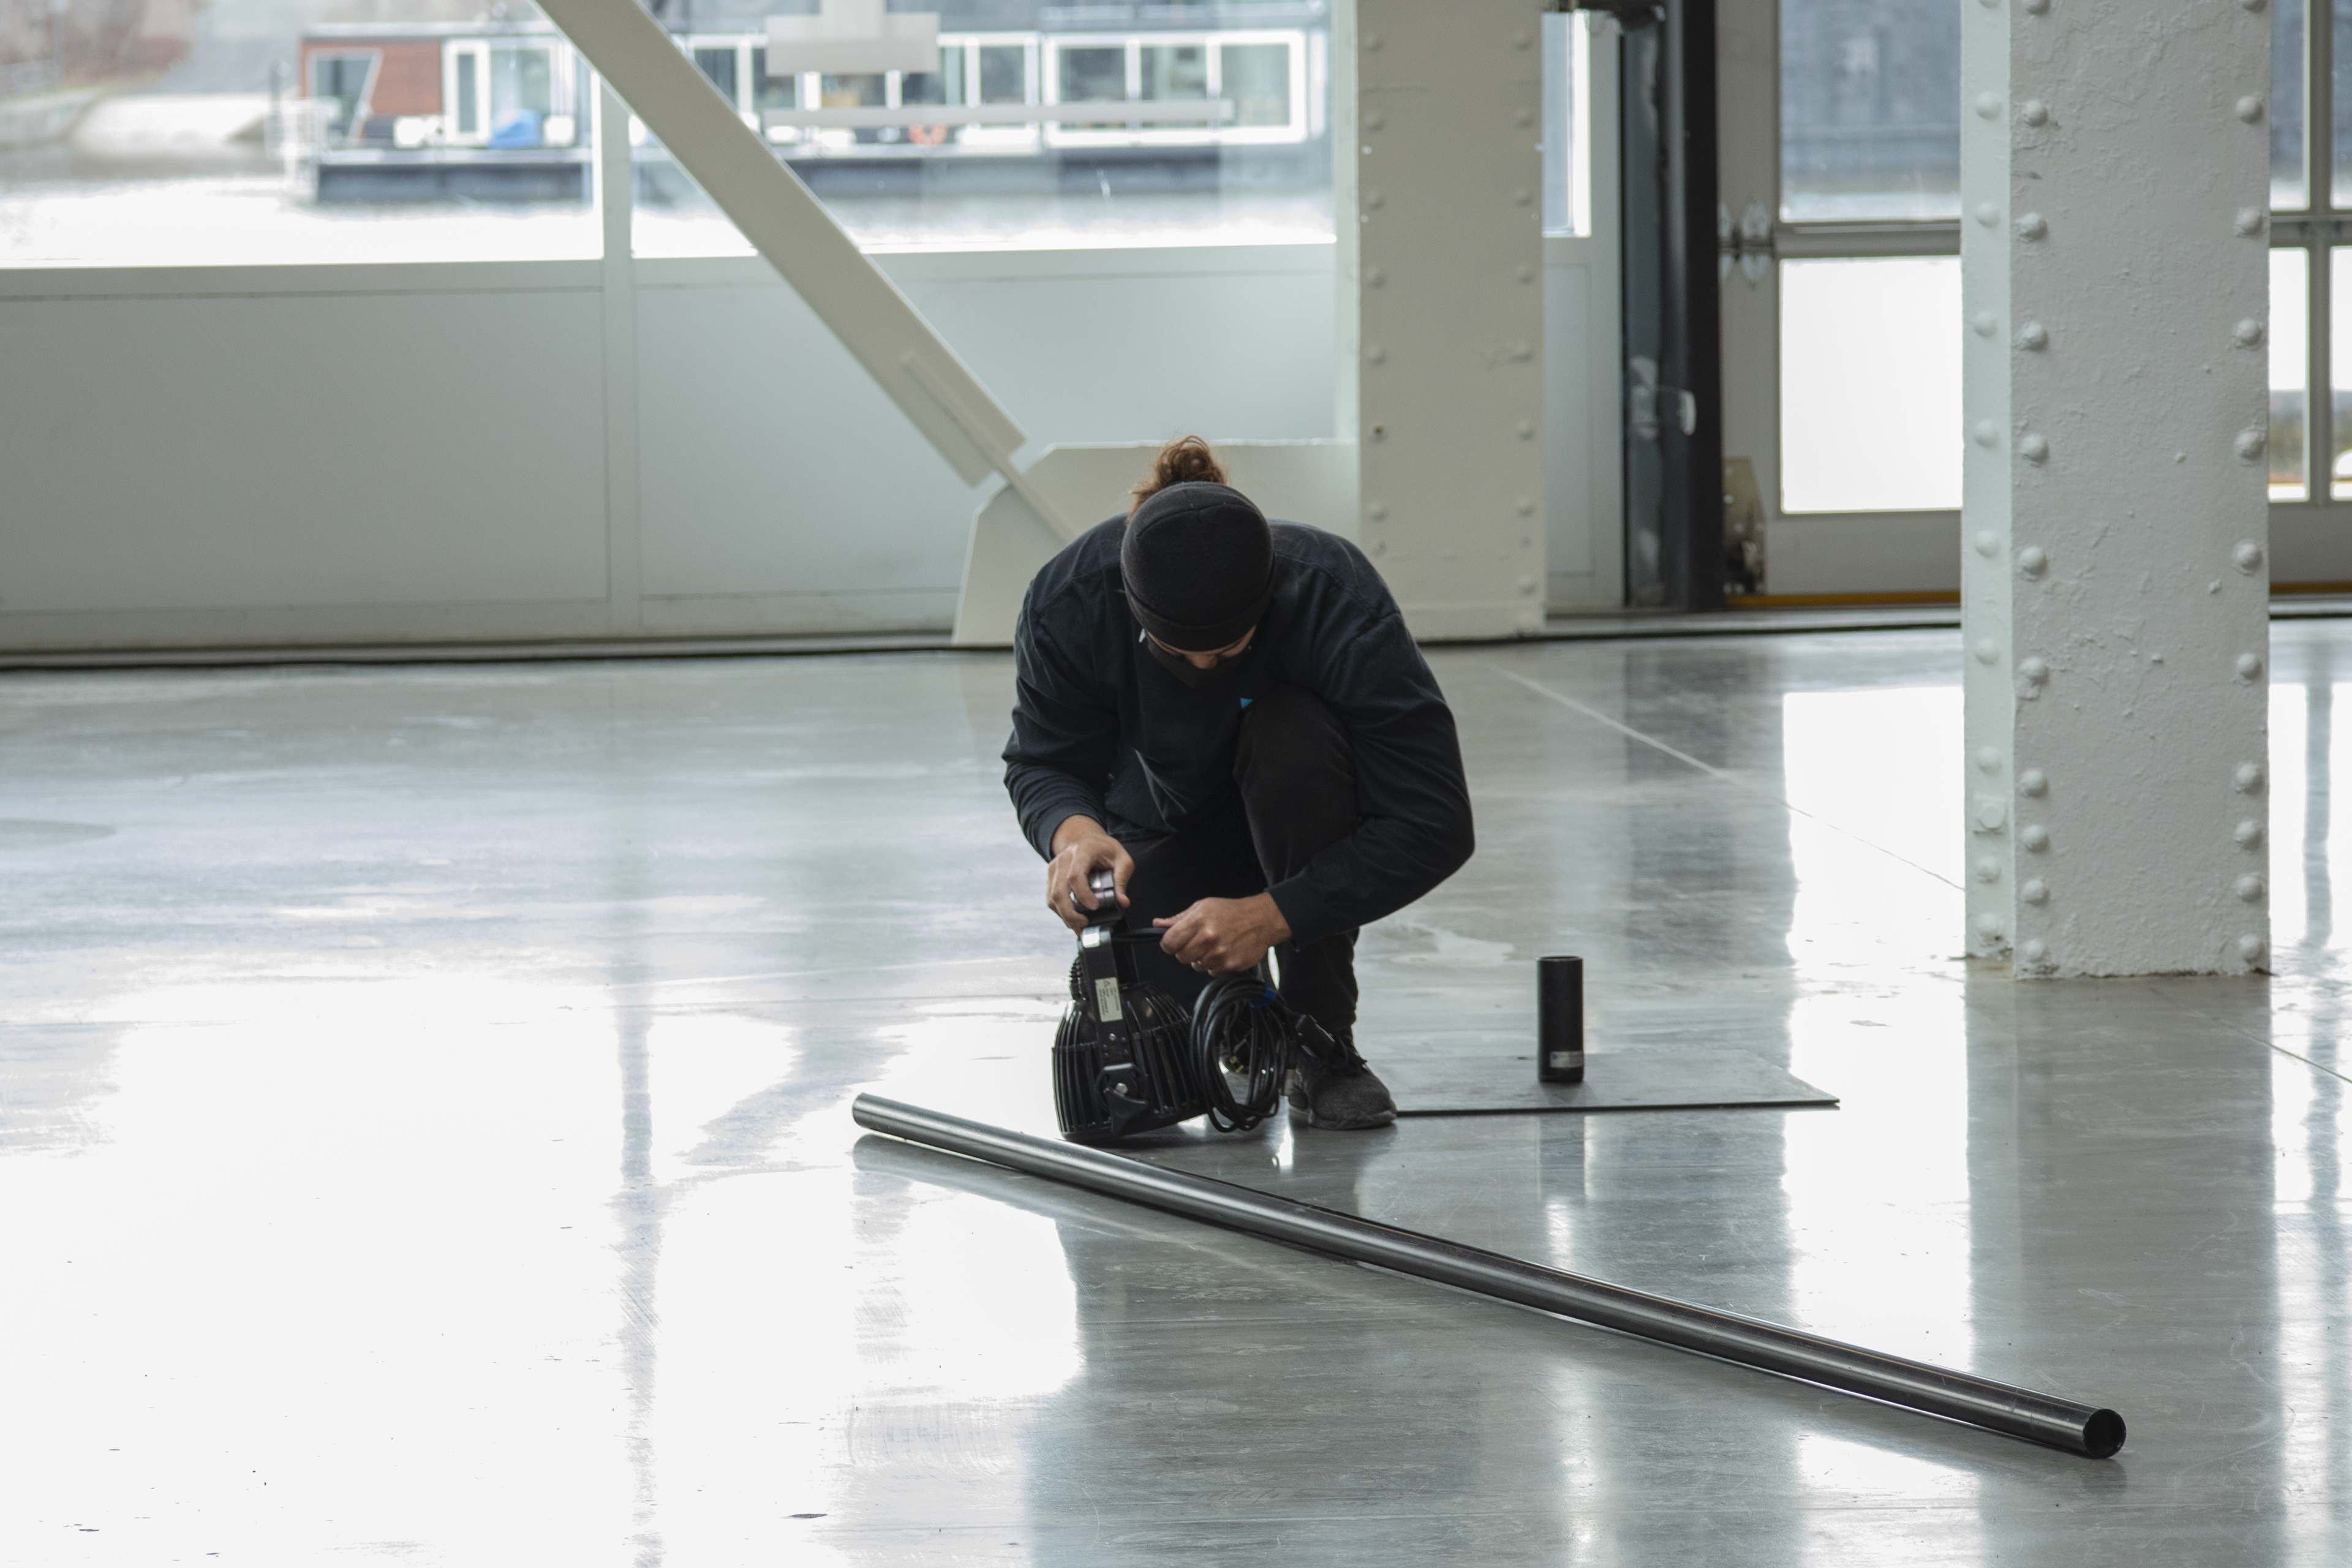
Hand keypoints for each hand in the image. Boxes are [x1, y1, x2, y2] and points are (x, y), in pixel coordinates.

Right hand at [1047, 816, 1132, 931]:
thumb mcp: (1122, 859)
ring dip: (1064, 916)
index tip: (1095, 906)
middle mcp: (1064, 859)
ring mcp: (1055, 868)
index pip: (1076, 875)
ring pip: (1052, 897)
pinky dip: (1061, 912)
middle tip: (1085, 923)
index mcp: (1083, 851)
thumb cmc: (1104, 849)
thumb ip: (1122, 880)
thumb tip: (1123, 902)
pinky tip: (1073, 920)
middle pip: (1059, 891)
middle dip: (1070, 913)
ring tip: (1079, 926)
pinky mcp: (1051, 877)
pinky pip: (1051, 898)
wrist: (1085, 838)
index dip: (1083, 894)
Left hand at [1154, 893, 1291, 975]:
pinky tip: (1224, 952)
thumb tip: (1158, 924)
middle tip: (1199, 942)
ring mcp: (1219, 953)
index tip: (1175, 942)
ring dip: (1202, 958)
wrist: (1260, 920)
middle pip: (1181, 957)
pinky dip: (1215, 965)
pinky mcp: (1229, 965)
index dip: (1169, 944)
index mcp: (1197, 921)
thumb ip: (1178, 919)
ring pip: (1196, 966)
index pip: (1168, 943)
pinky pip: (1211, 972)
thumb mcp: (1202, 907)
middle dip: (1186, 951)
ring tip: (1214, 945)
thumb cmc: (1231, 912)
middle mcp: (1207, 938)